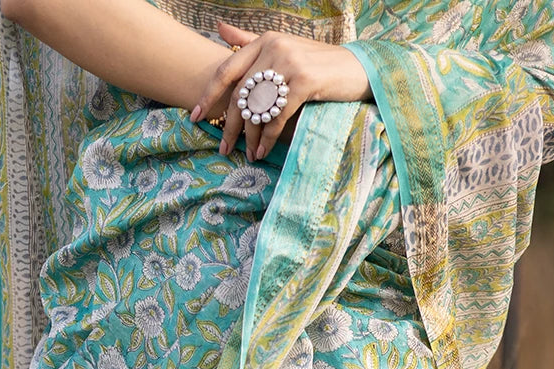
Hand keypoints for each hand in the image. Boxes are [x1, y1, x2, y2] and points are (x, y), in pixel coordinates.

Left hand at [189, 19, 371, 161]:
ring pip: (257, 107)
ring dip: (250, 137)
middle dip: (230, 126)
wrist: (357, 69)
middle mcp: (274, 47)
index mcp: (265, 40)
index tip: (196, 116)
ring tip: (248, 155)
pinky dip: (268, 137)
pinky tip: (264, 150)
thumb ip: (250, 40)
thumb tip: (219, 29)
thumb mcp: (283, 47)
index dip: (209, 95)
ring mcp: (289, 63)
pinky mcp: (303, 82)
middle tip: (224, 149)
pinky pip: (276, 116)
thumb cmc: (318, 63)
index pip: (228, 70)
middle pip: (240, 94)